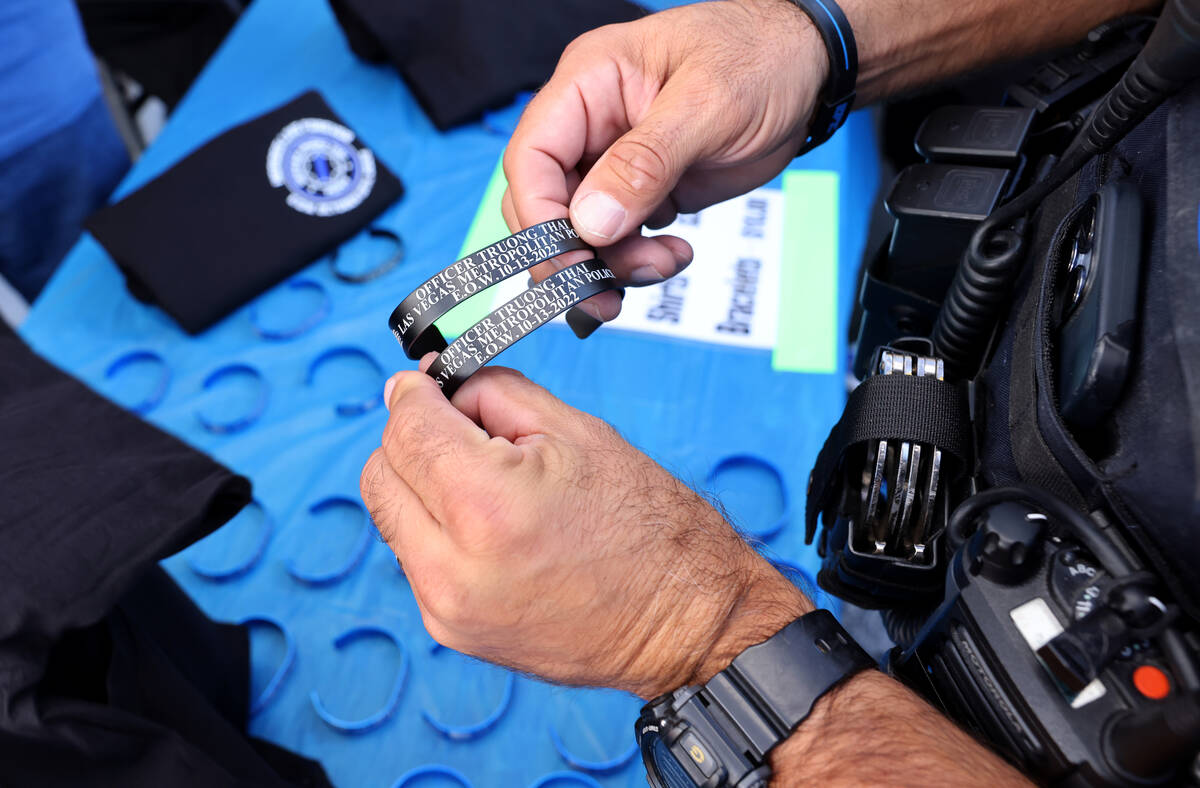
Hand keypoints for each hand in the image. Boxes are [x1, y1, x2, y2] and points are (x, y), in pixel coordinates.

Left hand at [360, 363, 811, 697]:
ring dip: (422, 485)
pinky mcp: (450, 629)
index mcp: (485, 504)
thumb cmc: (648, 527)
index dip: (414, 394)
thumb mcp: (575, 430)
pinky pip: (415, 557)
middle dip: (412, 438)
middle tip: (463, 429)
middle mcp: (453, 564)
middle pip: (381, 472)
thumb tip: (436, 385)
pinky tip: (493, 527)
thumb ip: (491, 393)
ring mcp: (446, 605)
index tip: (427, 383)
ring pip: (390, 515)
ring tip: (488, 483)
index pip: (406, 427)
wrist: (683, 621)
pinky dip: (438, 529)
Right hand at [502, 0, 828, 321]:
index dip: (540, 217)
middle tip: (608, 293)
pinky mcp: (642, 191)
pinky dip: (635, 262)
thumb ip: (646, 163)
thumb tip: (591, 223)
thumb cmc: (761, 59)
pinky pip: (616, 240)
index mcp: (587, 84)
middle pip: (545, 205)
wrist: (807, 69)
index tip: (571, 262)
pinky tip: (675, 255)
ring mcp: (613, 162)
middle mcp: (589, 126)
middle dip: (574, 256)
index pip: (532, 159)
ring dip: (611, 265)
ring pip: (579, 233)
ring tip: (666, 263)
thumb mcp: (709, 104)